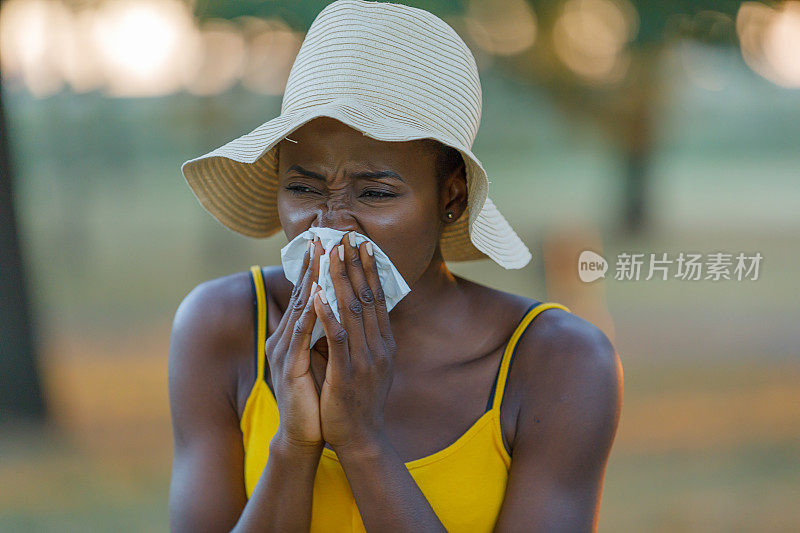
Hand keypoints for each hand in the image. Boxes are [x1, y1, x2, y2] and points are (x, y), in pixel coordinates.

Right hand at [264, 236, 325, 451]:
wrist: (305, 435)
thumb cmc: (316, 398)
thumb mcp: (321, 359)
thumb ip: (324, 335)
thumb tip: (339, 310)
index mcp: (294, 335)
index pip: (309, 294)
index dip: (319, 268)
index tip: (331, 242)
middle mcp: (285, 338)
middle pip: (302, 294)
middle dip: (315, 264)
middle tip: (325, 235)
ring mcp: (284, 352)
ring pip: (300, 308)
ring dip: (312, 279)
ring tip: (321, 253)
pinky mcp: (288, 368)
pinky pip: (301, 335)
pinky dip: (310, 313)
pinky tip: (317, 294)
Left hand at [312, 232, 396, 451]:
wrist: (360, 438)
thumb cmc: (358, 401)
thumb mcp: (368, 364)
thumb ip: (364, 339)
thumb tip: (355, 313)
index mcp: (384, 342)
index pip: (378, 298)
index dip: (370, 270)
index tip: (363, 245)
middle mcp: (378, 346)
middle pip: (367, 297)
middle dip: (357, 265)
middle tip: (350, 235)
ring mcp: (365, 359)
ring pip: (352, 311)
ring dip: (341, 279)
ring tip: (333, 253)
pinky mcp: (347, 372)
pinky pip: (337, 337)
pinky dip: (327, 313)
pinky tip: (317, 293)